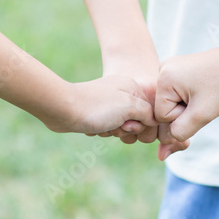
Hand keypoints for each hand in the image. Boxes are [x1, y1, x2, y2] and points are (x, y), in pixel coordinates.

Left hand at [42, 75, 156, 134]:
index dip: (142, 124)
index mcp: (132, 86)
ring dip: (113, 131)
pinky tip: (94, 128)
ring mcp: (109, 102)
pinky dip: (102, 131)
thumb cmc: (97, 107)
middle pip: (137, 121)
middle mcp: (121, 92)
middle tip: (115, 125)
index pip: (151, 112)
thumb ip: (147, 113)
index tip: (129, 124)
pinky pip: (108, 127)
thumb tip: (154, 120)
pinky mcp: (97, 112)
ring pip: (122, 126)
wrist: (64, 110)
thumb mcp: (129, 107)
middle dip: (126, 129)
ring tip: (102, 126)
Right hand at [154, 43, 218, 153]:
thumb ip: (179, 134)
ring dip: (188, 109)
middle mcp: (161, 70)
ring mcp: (168, 69)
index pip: (161, 117)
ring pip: (171, 105)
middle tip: (204, 99)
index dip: (183, 118)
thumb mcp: (201, 115)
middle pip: (164, 111)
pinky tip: (202, 95)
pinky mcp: (177, 71)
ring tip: (205, 96)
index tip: (201, 102)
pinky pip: (176, 96)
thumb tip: (162, 151)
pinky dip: (188, 102)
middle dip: (184, 114)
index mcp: (163, 78)